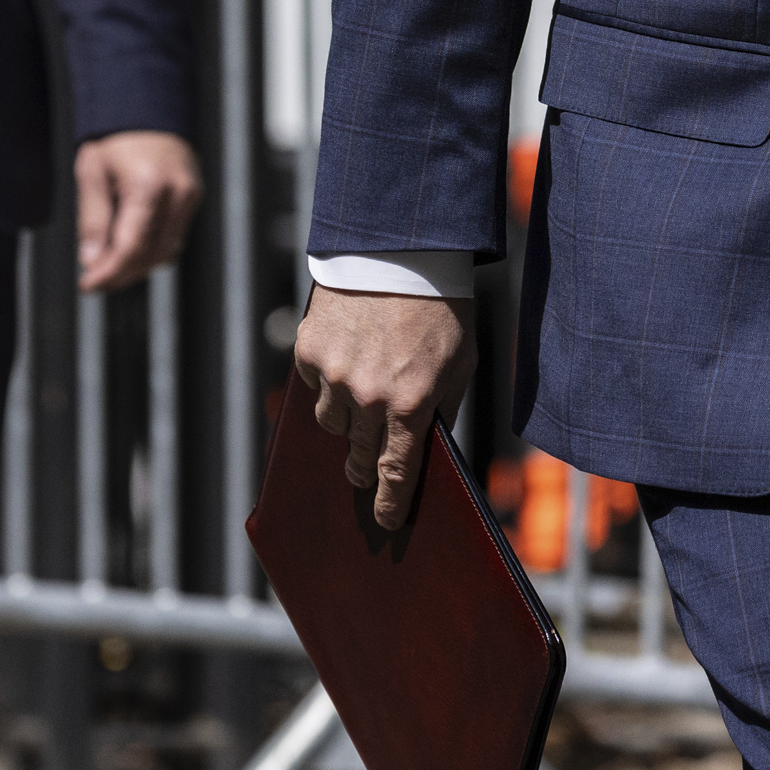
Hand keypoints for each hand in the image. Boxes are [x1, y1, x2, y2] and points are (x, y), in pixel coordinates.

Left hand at [74, 131, 202, 290]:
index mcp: (147, 184)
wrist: (146, 107)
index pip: (130, 247)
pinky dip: (153, 250)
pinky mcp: (193, 197)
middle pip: (150, 255)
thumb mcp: (92, 173)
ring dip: (137, 266)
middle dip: (121, 274)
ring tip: (110, 264)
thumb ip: (93, 219)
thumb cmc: (117, 136)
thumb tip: (93, 259)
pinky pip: (175, 238)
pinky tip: (131, 248)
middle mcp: (176, 193)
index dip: (108, 272)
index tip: (89, 284)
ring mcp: (189, 196)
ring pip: (166, 252)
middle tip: (95, 278)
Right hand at [290, 287, 473, 531]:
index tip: (386, 522)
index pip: (395, 474)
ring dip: (346, 420)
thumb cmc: (441, 306)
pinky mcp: (309, 351)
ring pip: (331, 424)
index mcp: (411, 404)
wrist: (401, 247)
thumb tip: (427, 447)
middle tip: (364, 469)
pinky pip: (314, 386)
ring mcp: (333, 375)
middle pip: (358, 456)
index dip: (390, 504)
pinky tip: (347, 357)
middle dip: (363, 466)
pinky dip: (328, 381)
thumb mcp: (460, 362)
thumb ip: (442, 408)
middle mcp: (368, 397)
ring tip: (362, 395)